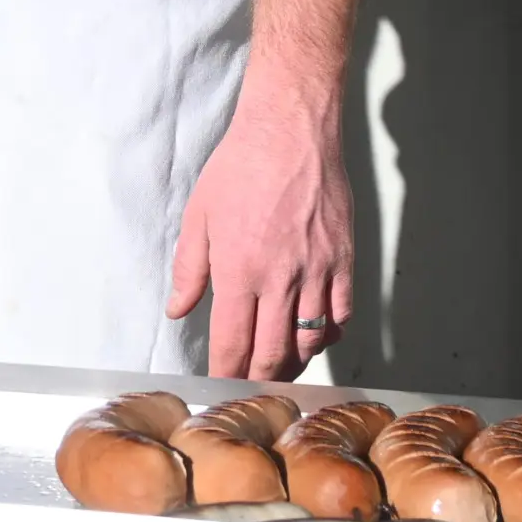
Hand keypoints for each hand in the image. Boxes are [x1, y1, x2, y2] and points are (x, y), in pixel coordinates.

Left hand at [165, 101, 351, 379]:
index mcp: (238, 269)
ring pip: (310, 339)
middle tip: (252, 388)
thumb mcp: (199, 216)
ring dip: (295, 361)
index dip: (227, 371)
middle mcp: (280, 278)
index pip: (233, 341)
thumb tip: (177, 309)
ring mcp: (317, 271)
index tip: (220, 384)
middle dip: (261, 379)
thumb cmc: (239, 168)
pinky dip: (328, 332)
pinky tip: (315, 334)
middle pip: (274, 352)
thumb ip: (189, 269)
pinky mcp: (344, 260)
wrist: (290, 133)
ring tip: (281, 369)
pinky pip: (340, 313)